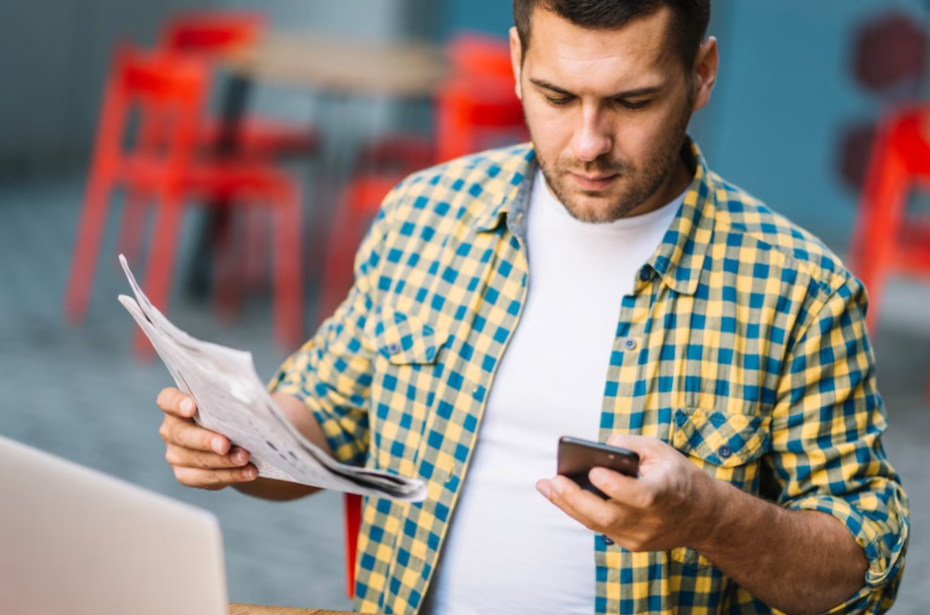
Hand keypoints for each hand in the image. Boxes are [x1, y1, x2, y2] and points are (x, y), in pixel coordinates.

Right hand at [156, 387, 257, 489]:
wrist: (239, 441)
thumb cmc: (236, 416)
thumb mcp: (236, 405)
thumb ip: (237, 402)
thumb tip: (256, 406)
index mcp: (179, 405)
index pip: (167, 400)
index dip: (176, 403)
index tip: (192, 407)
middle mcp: (172, 429)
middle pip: (181, 435)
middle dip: (205, 440)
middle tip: (225, 444)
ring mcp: (176, 454)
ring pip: (195, 459)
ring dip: (222, 461)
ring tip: (245, 458)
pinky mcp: (186, 475)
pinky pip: (204, 479)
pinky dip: (229, 476)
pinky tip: (248, 472)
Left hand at [537, 434, 721, 552]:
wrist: (704, 516)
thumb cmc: (679, 477)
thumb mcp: (662, 451)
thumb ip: (631, 445)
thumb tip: (601, 447)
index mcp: (667, 493)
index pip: (640, 496)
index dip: (616, 486)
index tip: (594, 470)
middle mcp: (654, 521)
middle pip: (609, 517)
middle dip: (575, 499)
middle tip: (551, 481)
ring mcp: (642, 537)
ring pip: (599, 525)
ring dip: (568, 506)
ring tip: (546, 486)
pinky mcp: (633, 544)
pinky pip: (601, 528)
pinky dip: (580, 511)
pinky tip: (561, 496)